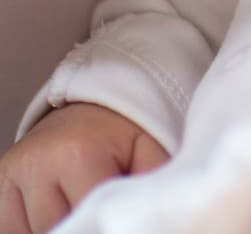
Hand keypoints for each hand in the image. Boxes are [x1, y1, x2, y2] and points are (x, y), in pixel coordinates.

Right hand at [0, 102, 167, 232]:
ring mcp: (11, 174)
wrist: (86, 113)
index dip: (104, 219)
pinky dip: (34, 229)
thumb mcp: (147, 147)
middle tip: (98, 207)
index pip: (88, 213)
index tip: (114, 213)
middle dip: (82, 224)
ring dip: (58, 228)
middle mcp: (36, 162)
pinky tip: (57, 210)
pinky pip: (12, 229)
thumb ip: (152, 175)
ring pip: (33, 233)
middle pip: (58, 227)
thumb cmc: (120, 136)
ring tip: (78, 204)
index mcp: (77, 152)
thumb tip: (152, 209)